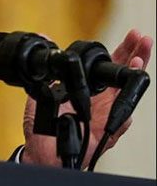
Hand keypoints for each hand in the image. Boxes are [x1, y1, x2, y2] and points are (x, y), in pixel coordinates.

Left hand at [21, 29, 152, 166]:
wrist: (41, 151)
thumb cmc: (45, 125)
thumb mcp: (43, 90)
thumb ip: (48, 69)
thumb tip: (43, 40)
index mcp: (89, 88)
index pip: (109, 65)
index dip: (122, 50)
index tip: (133, 35)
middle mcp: (102, 100)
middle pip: (124, 74)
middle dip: (137, 55)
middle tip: (144, 39)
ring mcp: (106, 115)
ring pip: (127, 94)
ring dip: (133, 77)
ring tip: (138, 60)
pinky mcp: (106, 133)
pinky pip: (121, 121)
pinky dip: (125, 108)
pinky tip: (128, 93)